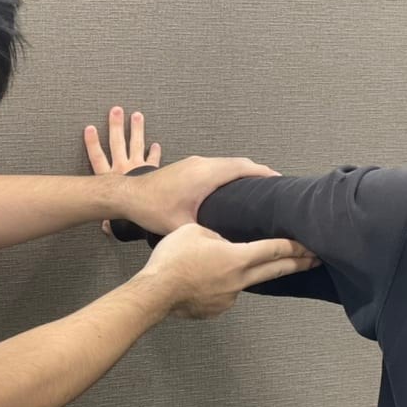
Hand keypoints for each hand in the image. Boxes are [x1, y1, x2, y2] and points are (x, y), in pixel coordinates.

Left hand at [84, 106, 279, 236]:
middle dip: (258, 174)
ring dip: (243, 173)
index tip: (280, 181)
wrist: (127, 195)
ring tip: (257, 189)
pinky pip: (217, 165)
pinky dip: (230, 173)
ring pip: (227, 163)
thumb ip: (206, 232)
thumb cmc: (151, 209)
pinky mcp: (188, 166)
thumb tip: (225, 244)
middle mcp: (202, 163)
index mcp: (206, 174)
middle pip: (239, 163)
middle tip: (274, 189)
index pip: (244, 168)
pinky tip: (232, 188)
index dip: (264, 174)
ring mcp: (194, 162)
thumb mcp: (183, 226)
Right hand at [84, 106, 160, 235]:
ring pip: (135, 144)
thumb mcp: (115, 218)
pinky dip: (155, 151)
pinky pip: (153, 159)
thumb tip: (106, 228)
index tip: (90, 128)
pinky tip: (157, 144)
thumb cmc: (130, 213)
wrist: (147, 207)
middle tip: (116, 110)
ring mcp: (137, 167)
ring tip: (137, 115)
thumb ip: (110, 222)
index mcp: (109, 178)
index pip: (97, 157)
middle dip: (116, 126)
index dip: (92, 143)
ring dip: (136, 129)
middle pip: (116, 143)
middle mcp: (122, 168)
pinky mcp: (151, 171)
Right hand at [139, 223, 318, 318]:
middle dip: (297, 264)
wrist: (155, 293)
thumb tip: (221, 242)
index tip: (312, 246)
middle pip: (275, 270)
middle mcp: (239, 280)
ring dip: (247, 274)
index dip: (296, 246)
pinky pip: (225, 294)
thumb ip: (215, 234)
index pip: (274, 250)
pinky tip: (204, 281)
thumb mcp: (194, 231)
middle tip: (316, 260)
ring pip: (245, 282)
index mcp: (237, 257)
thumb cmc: (172, 259)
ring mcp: (229, 298)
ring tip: (226, 266)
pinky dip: (221, 286)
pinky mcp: (216, 309)